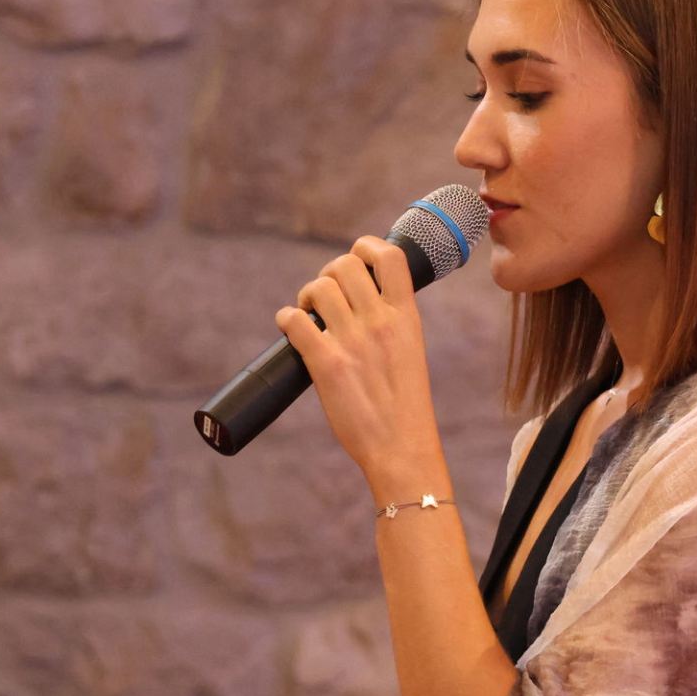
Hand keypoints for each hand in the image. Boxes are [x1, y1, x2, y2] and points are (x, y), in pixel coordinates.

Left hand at [275, 235, 444, 483]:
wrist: (401, 447)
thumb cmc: (405, 404)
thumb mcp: (410, 350)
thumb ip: (391, 321)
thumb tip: (363, 297)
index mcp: (406, 317)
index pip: (389, 256)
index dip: (366, 248)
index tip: (356, 262)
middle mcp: (380, 322)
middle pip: (345, 264)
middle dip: (328, 275)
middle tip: (324, 298)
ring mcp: (353, 341)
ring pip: (318, 288)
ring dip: (306, 297)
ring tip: (308, 315)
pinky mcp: (327, 364)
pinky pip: (294, 321)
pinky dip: (286, 319)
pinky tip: (290, 328)